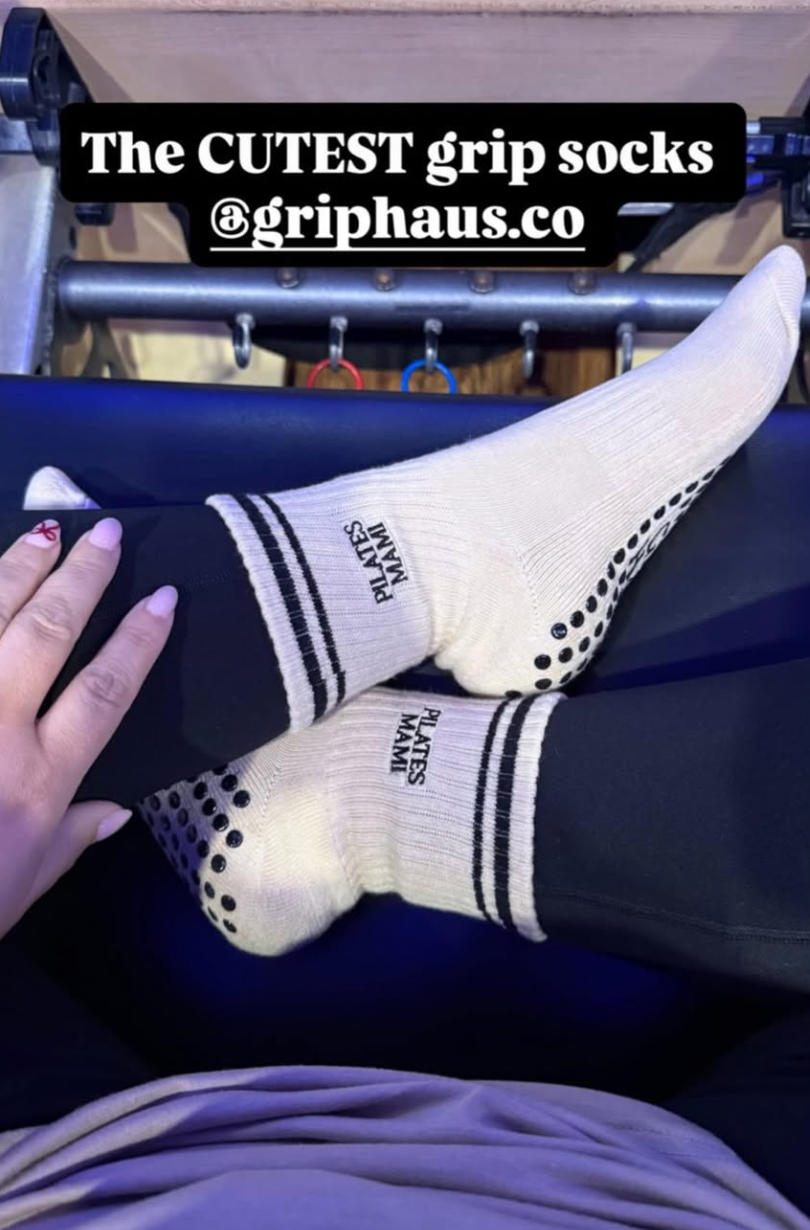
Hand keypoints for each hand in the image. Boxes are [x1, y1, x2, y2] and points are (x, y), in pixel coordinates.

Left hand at [0, 516, 175, 939]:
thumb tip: (118, 810)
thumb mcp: (21, 888)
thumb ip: (68, 841)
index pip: (103, 690)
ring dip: (19, 570)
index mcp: (38, 777)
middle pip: (47, 634)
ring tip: (45, 532)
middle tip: (107, 535)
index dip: (136, 640)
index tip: (164, 597)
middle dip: (81, 580)